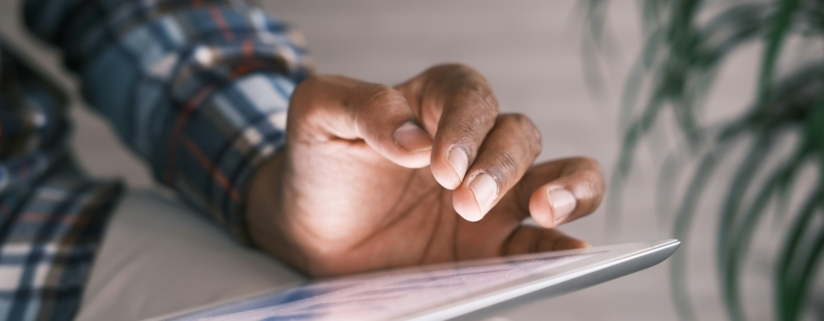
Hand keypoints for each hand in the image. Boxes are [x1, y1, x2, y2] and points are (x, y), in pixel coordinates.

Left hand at [247, 64, 604, 275]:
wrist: (312, 230)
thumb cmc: (321, 163)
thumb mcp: (320, 117)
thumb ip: (362, 106)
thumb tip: (413, 137)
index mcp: (435, 104)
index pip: (470, 97)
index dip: (464, 127)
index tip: (438, 165)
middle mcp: (474, 145)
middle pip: (518, 135)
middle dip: (500, 166)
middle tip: (465, 201)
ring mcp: (492, 195)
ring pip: (559, 175)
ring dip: (567, 188)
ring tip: (546, 210)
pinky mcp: (494, 244)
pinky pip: (543, 241)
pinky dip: (563, 242)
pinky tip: (570, 250)